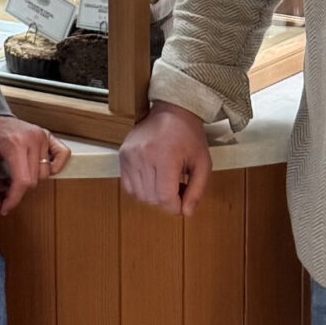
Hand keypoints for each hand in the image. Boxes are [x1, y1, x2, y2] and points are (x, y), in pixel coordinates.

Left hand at [0, 116, 69, 214]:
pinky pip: (62, 154)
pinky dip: (55, 166)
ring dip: (31, 180)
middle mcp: (32, 138)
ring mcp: (42, 135)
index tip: (4, 208)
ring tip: (14, 177)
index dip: (14, 200)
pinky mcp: (47, 135)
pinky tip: (40, 170)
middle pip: (34, 180)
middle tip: (3, 189)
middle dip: (19, 191)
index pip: (23, 181)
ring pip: (45, 172)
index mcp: (15, 144)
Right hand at [119, 100, 211, 215]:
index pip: (165, 197)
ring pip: (139, 195)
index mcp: (165, 156)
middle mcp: (143, 155)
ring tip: (165, 181)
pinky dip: (141, 189)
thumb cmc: (189, 136)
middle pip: (152, 198)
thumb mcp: (202, 163)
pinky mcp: (122, 155)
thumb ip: (197, 190)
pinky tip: (152, 178)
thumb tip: (186, 213)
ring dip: (153, 196)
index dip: (175, 207)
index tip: (183, 202)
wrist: (171, 111)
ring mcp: (130, 155)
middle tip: (177, 188)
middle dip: (166, 201)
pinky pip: (128, 186)